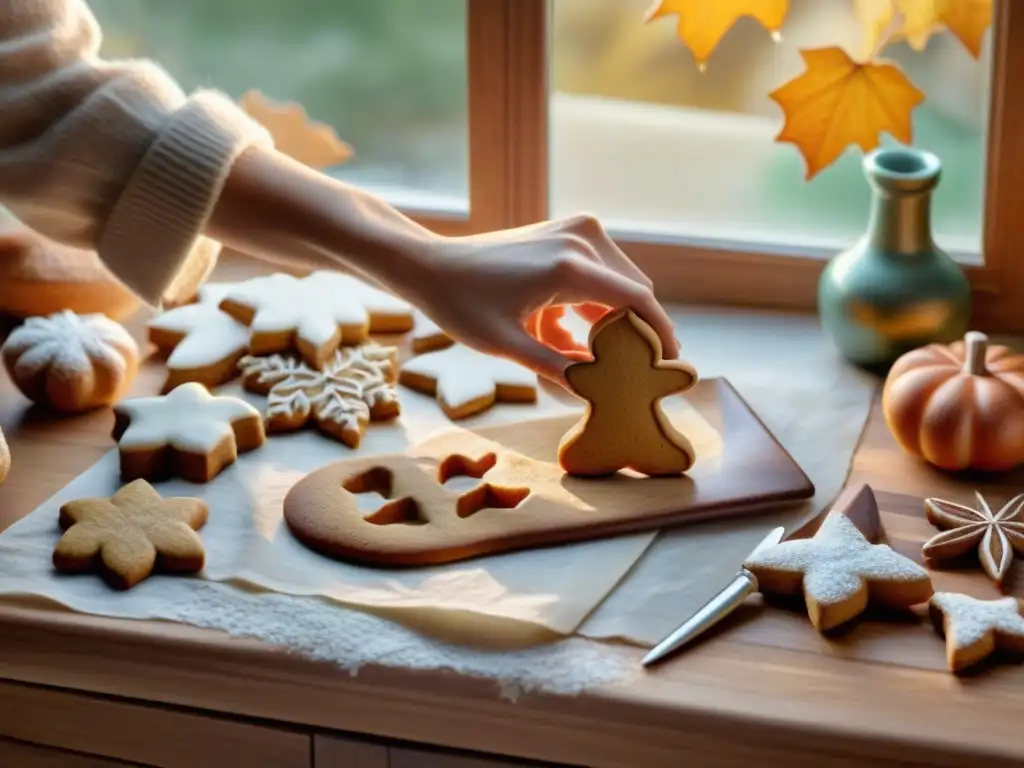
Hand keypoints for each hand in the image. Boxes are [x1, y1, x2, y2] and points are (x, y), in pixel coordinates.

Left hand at [394, 214, 677, 384]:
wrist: (432, 265)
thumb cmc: (462, 305)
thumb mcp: (508, 345)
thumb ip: (556, 369)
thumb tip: (595, 396)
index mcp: (570, 266)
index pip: (638, 301)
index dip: (660, 335)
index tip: (672, 365)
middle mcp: (581, 239)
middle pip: (635, 291)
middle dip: (638, 332)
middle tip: (637, 374)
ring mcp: (575, 231)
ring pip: (619, 283)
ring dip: (613, 321)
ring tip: (603, 361)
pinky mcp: (568, 233)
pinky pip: (599, 275)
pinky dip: (593, 307)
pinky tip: (574, 340)